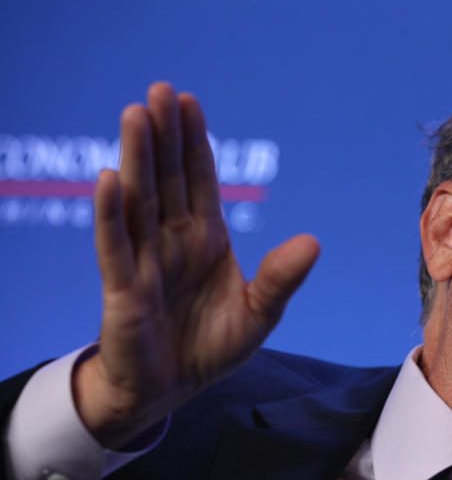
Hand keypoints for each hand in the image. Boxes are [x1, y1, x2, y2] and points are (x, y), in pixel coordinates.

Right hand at [74, 83, 318, 448]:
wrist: (171, 390)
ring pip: (139, 202)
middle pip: (167, 179)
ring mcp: (145, 261)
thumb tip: (314, 241)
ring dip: (138, 159)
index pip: (199, 181)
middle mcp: (172, 241)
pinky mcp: (123, 290)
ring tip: (136, 115)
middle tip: (160, 89)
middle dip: (165, 136)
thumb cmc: (211, 347)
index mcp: (205, 239)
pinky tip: (109, 178)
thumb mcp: (259, 313)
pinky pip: (115, 247)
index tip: (190, 102)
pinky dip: (111, 215)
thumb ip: (281, 278)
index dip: (195, 142)